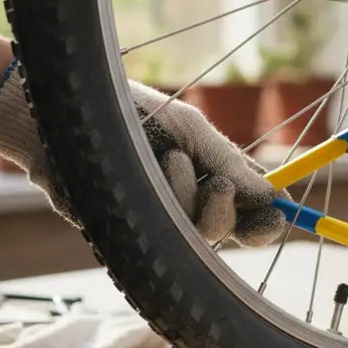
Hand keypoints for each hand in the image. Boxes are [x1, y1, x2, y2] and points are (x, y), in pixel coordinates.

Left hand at [0, 69, 291, 246]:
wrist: (71, 111)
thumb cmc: (128, 113)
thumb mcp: (189, 129)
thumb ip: (228, 162)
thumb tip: (271, 195)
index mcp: (209, 185)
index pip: (250, 220)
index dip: (267, 224)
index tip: (277, 214)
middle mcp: (187, 210)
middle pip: (230, 235)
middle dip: (228, 210)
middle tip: (216, 182)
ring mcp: (157, 224)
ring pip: (198, 236)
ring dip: (191, 196)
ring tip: (168, 159)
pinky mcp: (127, 232)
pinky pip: (162, 233)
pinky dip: (164, 197)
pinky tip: (148, 171)